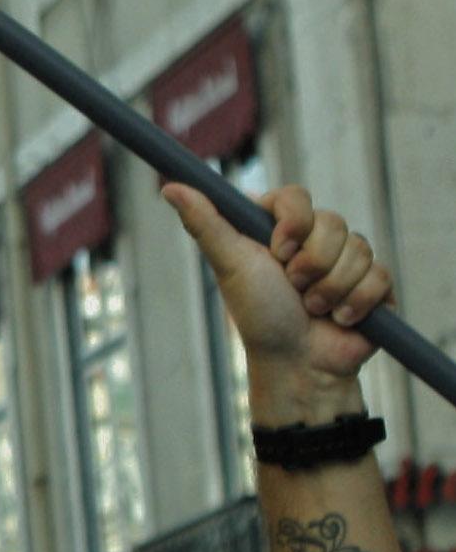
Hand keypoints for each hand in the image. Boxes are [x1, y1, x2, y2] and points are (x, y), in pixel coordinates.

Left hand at [167, 182, 389, 393]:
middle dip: (312, 263)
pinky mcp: (373, 284)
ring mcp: (347, 261)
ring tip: (313, 310)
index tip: (278, 251)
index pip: (296, 196)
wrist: (298, 364)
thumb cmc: (259, 316)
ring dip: (331, 288)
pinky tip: (341, 319)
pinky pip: (380, 275)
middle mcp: (314, 241)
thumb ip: (206, 223)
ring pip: (359, 248)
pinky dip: (357, 302)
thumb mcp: (231, 265)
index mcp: (279, 230)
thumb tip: (171, 187)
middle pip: (333, 221)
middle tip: (293, 290)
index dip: (293, 221)